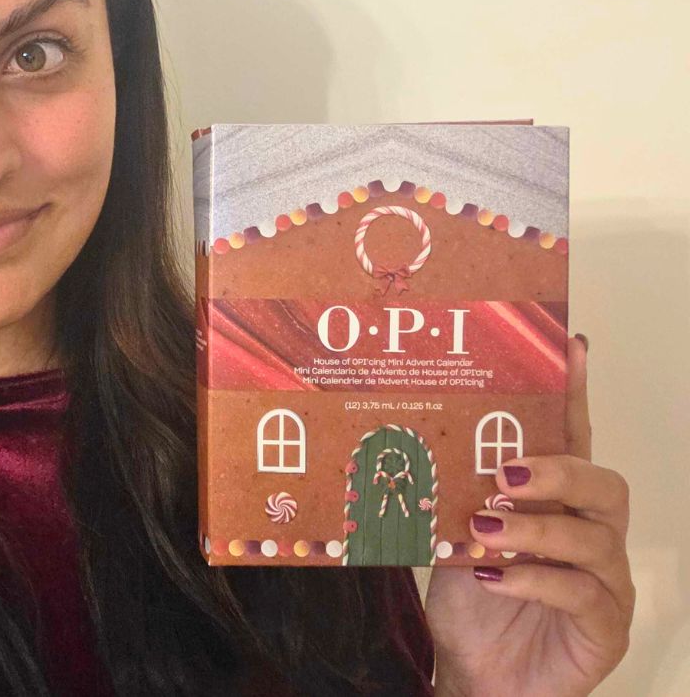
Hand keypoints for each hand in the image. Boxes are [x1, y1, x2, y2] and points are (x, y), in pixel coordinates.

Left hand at [424, 335, 633, 696]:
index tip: (572, 347)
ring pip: (595, 539)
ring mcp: (604, 582)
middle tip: (506, 474)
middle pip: (604, 485)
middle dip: (558, 472)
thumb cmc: (469, 601)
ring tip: (485, 529)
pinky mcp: (604, 628)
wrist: (474, 674)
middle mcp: (591, 535)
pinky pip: (585, 595)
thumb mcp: (451, 536)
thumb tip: (405, 437)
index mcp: (557, 503)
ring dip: (537, 529)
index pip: (573, 440)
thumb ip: (450, 494)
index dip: (575, 395)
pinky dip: (536, 580)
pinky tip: (494, 577)